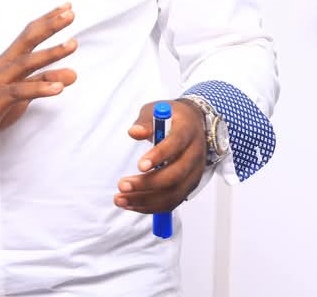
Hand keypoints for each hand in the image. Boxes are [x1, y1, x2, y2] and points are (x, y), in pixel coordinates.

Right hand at [0, 4, 76, 148]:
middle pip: (28, 40)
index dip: (48, 20)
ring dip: (50, 53)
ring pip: (26, 63)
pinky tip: (58, 88)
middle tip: (71, 13)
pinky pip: (20, 92)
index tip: (67, 6)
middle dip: (50, 26)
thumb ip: (45, 81)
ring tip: (72, 44)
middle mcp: (4, 66)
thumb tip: (74, 74)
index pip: (30, 34)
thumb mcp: (23, 92)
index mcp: (9, 60)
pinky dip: (40, 88)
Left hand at [114, 99, 206, 213]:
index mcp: (187, 131)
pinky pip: (172, 202)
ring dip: (146, 200)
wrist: (193, 125)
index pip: (176, 145)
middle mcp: (195, 154)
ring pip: (173, 193)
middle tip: (122, 185)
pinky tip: (131, 204)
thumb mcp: (156, 110)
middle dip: (147, 184)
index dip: (159, 156)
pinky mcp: (189, 186)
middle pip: (175, 175)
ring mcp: (195, 173)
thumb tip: (133, 132)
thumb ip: (145, 122)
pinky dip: (151, 206)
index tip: (139, 165)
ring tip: (120, 199)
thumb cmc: (172, 117)